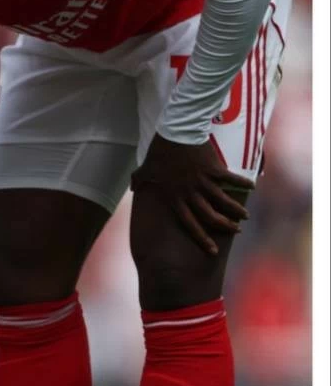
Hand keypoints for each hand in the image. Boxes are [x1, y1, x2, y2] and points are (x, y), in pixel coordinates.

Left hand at [131, 134, 252, 255]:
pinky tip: (252, 187)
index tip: (213, 251)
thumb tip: (133, 187)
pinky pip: (231, 179)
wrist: (175, 134)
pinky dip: (242, 183)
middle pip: (210, 217)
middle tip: (236, 231)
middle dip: (225, 226)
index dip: (202, 239)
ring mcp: (203, 182)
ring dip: (235, 210)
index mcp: (174, 198)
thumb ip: (138, 182)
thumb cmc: (158, 153)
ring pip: (223, 202)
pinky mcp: (214, 169)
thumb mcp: (143, 170)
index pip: (189, 224)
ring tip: (244, 216)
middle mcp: (190, 194)